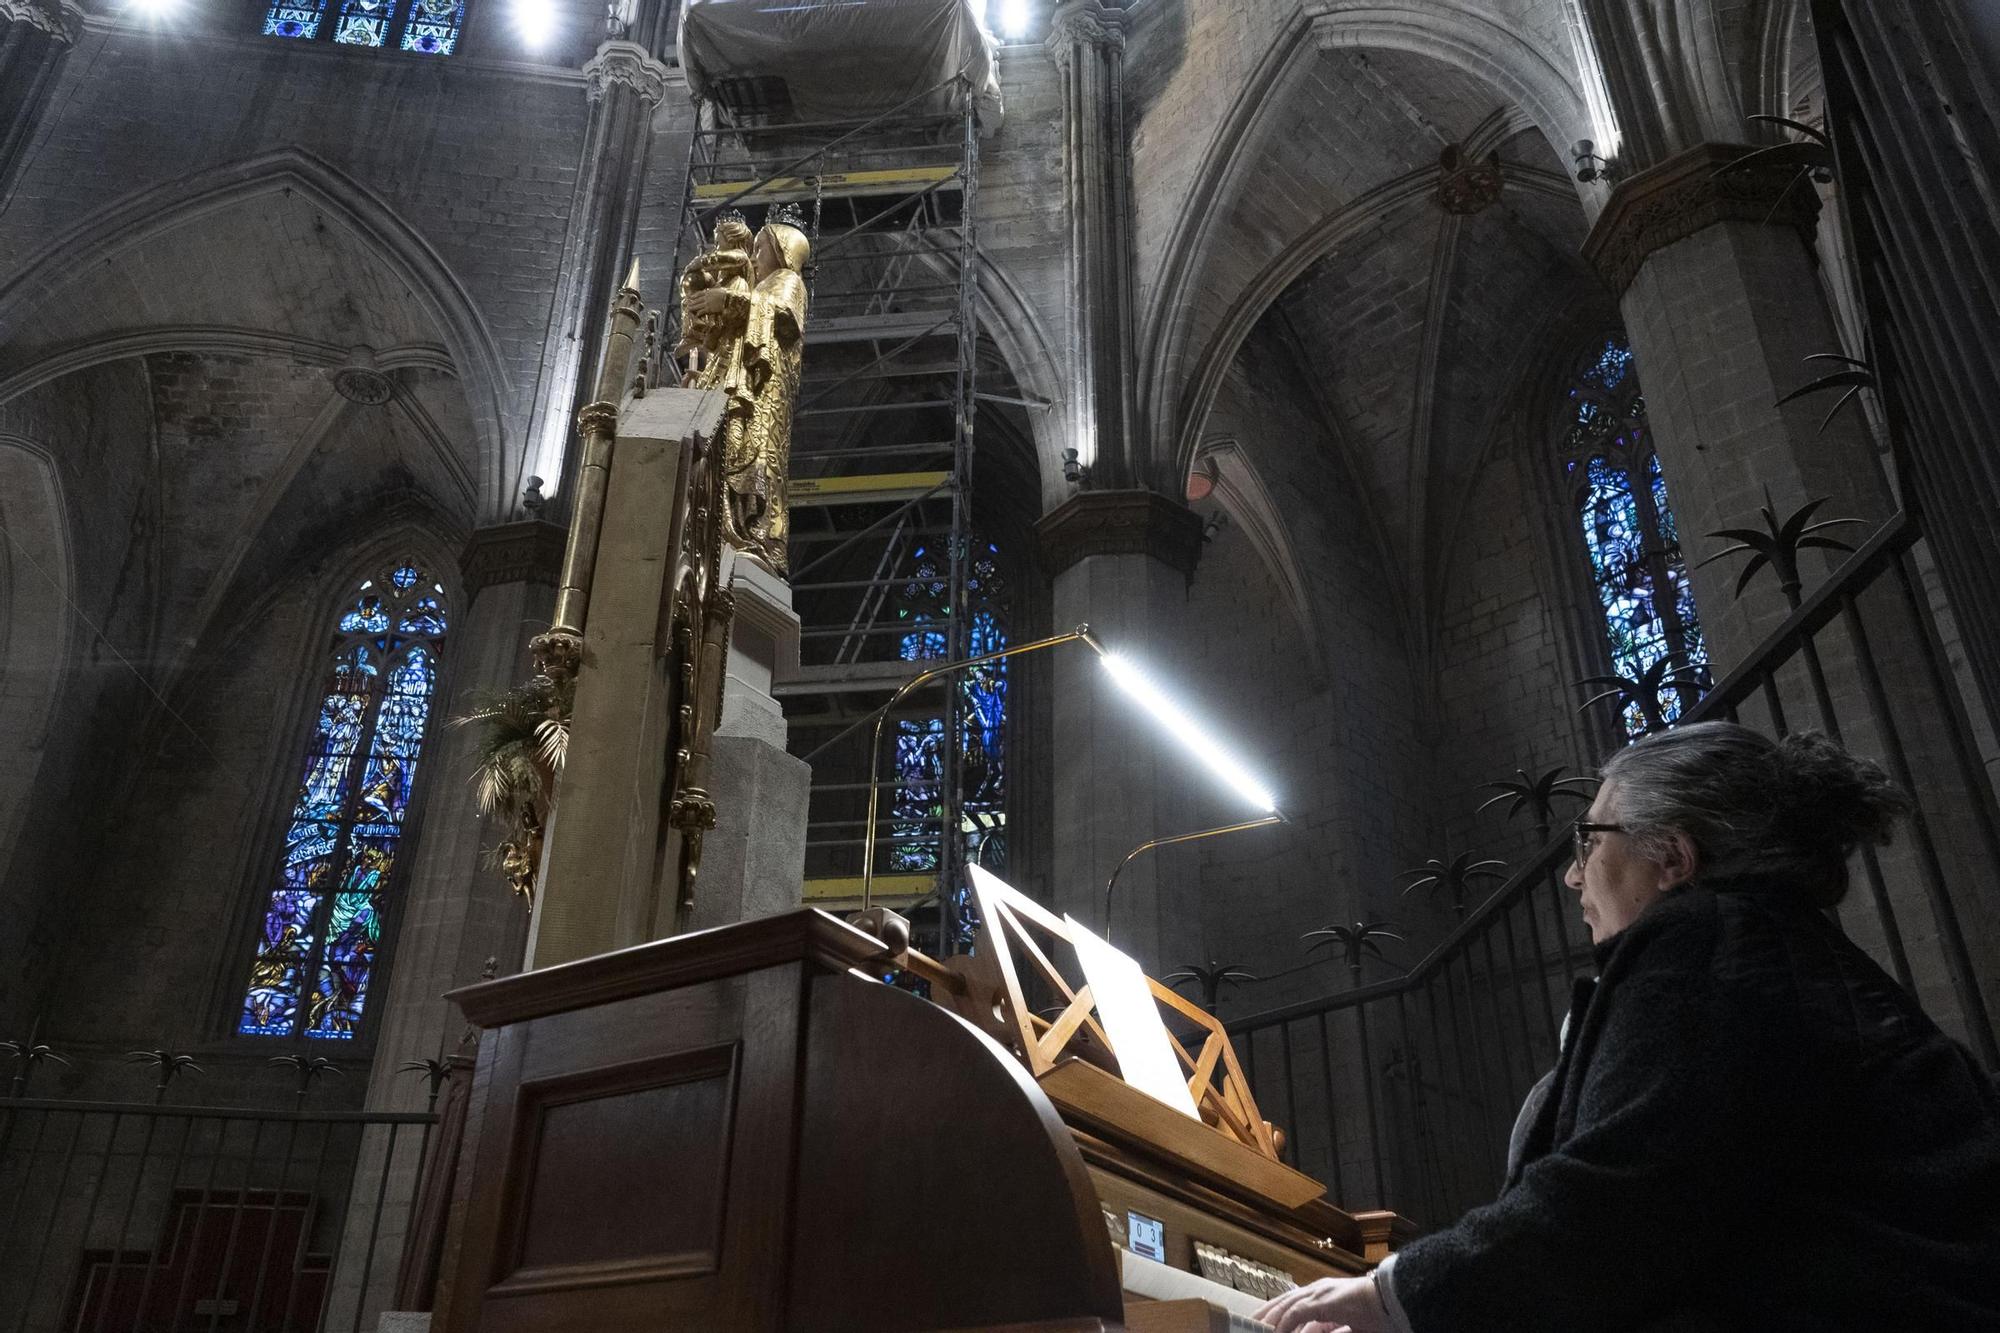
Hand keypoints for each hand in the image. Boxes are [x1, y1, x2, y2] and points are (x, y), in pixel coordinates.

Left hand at [685, 288, 728, 315]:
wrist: (729, 299)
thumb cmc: (725, 294)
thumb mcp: (719, 289)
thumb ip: (715, 288)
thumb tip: (717, 285)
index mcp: (708, 292)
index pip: (699, 294)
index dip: (694, 296)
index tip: (690, 297)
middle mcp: (706, 297)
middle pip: (697, 300)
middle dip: (691, 302)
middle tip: (687, 304)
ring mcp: (707, 303)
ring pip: (698, 306)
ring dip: (693, 308)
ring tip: (689, 309)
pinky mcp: (710, 309)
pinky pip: (702, 311)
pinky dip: (699, 313)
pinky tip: (697, 314)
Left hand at [1255, 1275, 1390, 1332]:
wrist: (1396, 1299)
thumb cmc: (1379, 1314)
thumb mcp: (1349, 1325)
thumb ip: (1333, 1329)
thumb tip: (1319, 1332)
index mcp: (1324, 1295)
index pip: (1292, 1302)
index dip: (1275, 1312)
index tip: (1262, 1323)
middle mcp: (1318, 1290)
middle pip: (1283, 1302)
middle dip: (1266, 1314)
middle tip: (1249, 1324)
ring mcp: (1321, 1293)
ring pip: (1286, 1306)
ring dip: (1270, 1320)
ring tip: (1255, 1328)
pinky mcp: (1324, 1301)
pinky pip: (1298, 1313)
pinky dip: (1284, 1324)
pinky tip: (1275, 1332)